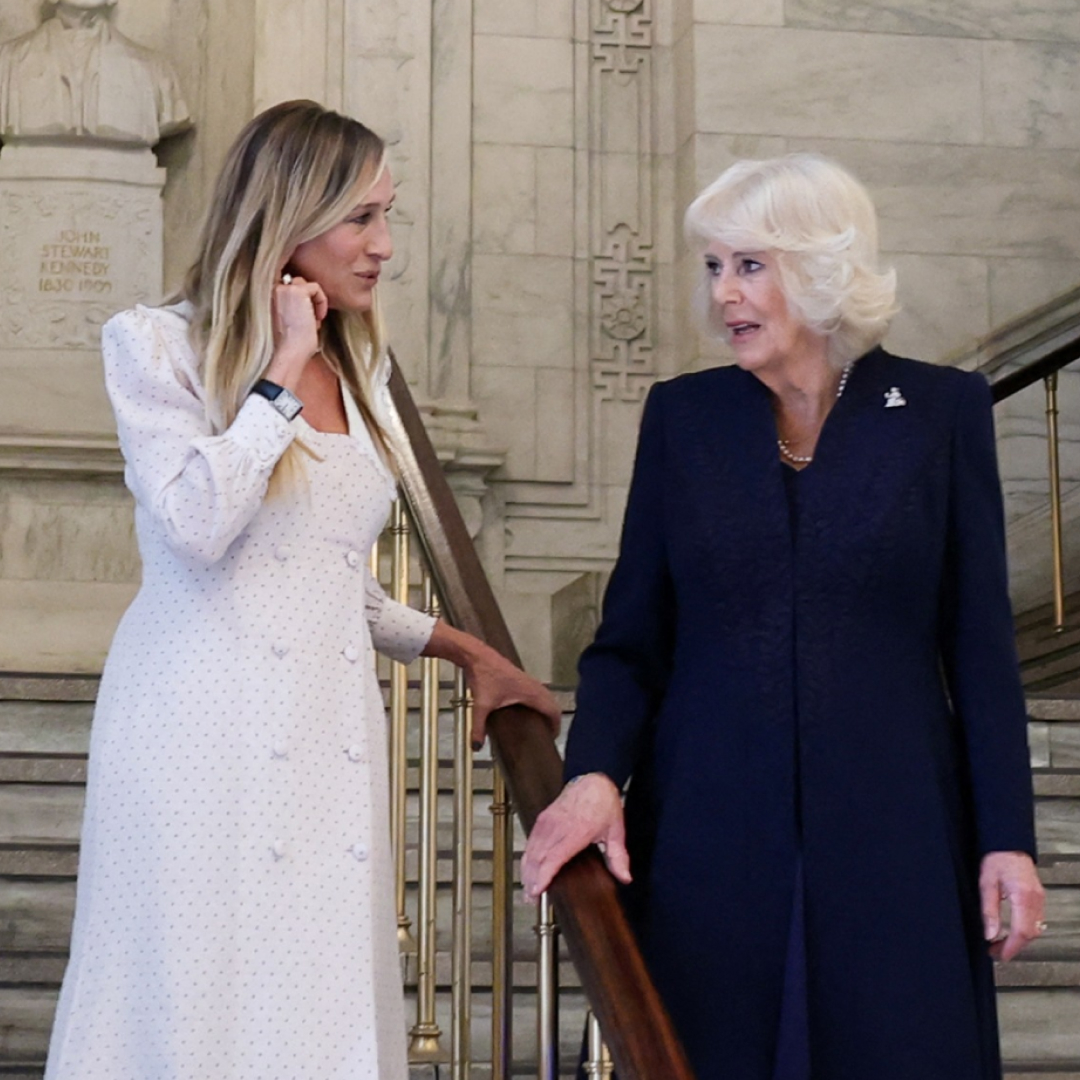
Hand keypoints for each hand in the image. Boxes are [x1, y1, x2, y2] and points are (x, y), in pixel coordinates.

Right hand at [265, 272, 329, 388]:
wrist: (288, 354)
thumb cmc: (288, 346)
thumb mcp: (285, 322)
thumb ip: (290, 308)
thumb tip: (306, 303)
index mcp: (265, 298)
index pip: (284, 286)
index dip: (298, 300)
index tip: (304, 317)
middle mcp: (271, 290)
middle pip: (295, 284)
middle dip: (306, 302)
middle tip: (309, 322)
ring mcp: (283, 288)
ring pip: (305, 284)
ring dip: (313, 302)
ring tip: (312, 321)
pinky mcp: (296, 290)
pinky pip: (316, 287)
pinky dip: (322, 302)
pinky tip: (317, 319)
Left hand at [461, 644, 560, 749]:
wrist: (478, 656)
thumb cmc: (483, 675)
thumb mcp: (481, 705)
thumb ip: (478, 727)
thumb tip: (477, 746)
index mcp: (530, 693)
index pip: (553, 710)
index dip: (556, 725)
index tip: (553, 737)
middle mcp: (533, 685)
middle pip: (553, 703)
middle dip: (554, 718)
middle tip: (549, 733)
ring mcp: (529, 680)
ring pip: (547, 695)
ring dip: (549, 708)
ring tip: (542, 724)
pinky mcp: (522, 678)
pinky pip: (539, 691)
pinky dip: (542, 701)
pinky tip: (531, 709)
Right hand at [520, 773, 630, 900]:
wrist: (592, 779)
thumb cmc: (603, 803)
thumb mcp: (615, 830)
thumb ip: (618, 856)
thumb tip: (625, 877)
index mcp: (577, 831)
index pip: (554, 857)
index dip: (543, 875)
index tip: (538, 890)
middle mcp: (558, 826)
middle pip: (538, 856)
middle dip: (531, 879)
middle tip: (531, 898)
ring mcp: (547, 821)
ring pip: (531, 849)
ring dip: (526, 869)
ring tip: (527, 889)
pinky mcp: (542, 818)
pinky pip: (531, 840)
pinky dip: (527, 856)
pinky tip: (527, 868)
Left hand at [980, 851, 1044, 961]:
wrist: (1008, 843)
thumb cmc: (996, 858)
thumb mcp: (986, 883)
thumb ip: (989, 910)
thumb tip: (990, 934)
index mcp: (1023, 897)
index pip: (1021, 932)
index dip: (1010, 948)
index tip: (999, 955)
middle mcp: (1036, 900)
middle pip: (1030, 934)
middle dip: (1013, 947)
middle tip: (995, 951)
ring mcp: (1039, 899)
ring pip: (1034, 929)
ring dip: (1019, 940)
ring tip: (1000, 944)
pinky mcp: (1038, 898)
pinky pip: (1035, 921)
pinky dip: (1024, 930)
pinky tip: (1011, 932)